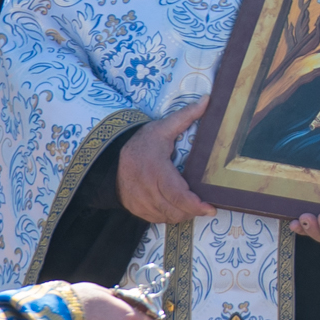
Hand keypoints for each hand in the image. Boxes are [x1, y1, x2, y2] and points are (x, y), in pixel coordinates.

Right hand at [115, 99, 215, 223]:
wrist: (109, 158)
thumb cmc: (141, 143)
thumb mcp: (162, 127)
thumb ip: (186, 116)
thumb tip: (208, 99)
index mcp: (155, 170)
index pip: (177, 195)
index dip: (195, 205)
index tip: (210, 207)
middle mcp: (146, 190)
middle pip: (175, 210)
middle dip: (193, 211)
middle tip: (206, 206)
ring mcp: (140, 202)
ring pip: (168, 217)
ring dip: (183, 215)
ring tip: (193, 206)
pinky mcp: (136, 209)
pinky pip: (157, 219)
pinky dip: (170, 216)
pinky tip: (177, 207)